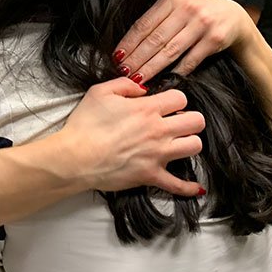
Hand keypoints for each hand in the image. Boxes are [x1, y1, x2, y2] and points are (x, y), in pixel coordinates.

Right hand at [60, 77, 205, 196]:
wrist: (74, 157)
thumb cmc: (84, 125)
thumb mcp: (99, 92)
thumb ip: (125, 84)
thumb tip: (143, 88)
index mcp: (147, 109)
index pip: (181, 98)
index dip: (175, 100)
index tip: (165, 105)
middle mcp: (158, 130)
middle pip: (196, 121)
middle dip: (189, 119)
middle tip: (176, 123)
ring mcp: (157, 155)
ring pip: (195, 146)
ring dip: (188, 143)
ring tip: (177, 144)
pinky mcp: (151, 176)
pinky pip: (179, 185)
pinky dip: (188, 187)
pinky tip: (195, 186)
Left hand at [114, 0, 253, 81]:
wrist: (234, 16)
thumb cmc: (197, 15)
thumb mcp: (177, 8)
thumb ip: (157, 21)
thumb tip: (128, 46)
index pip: (143, 25)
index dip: (128, 43)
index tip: (117, 58)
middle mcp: (187, 9)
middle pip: (155, 39)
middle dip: (136, 59)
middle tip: (123, 73)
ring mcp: (202, 24)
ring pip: (170, 51)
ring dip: (151, 68)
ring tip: (138, 79)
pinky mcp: (214, 39)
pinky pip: (190, 60)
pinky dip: (175, 73)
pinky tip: (164, 81)